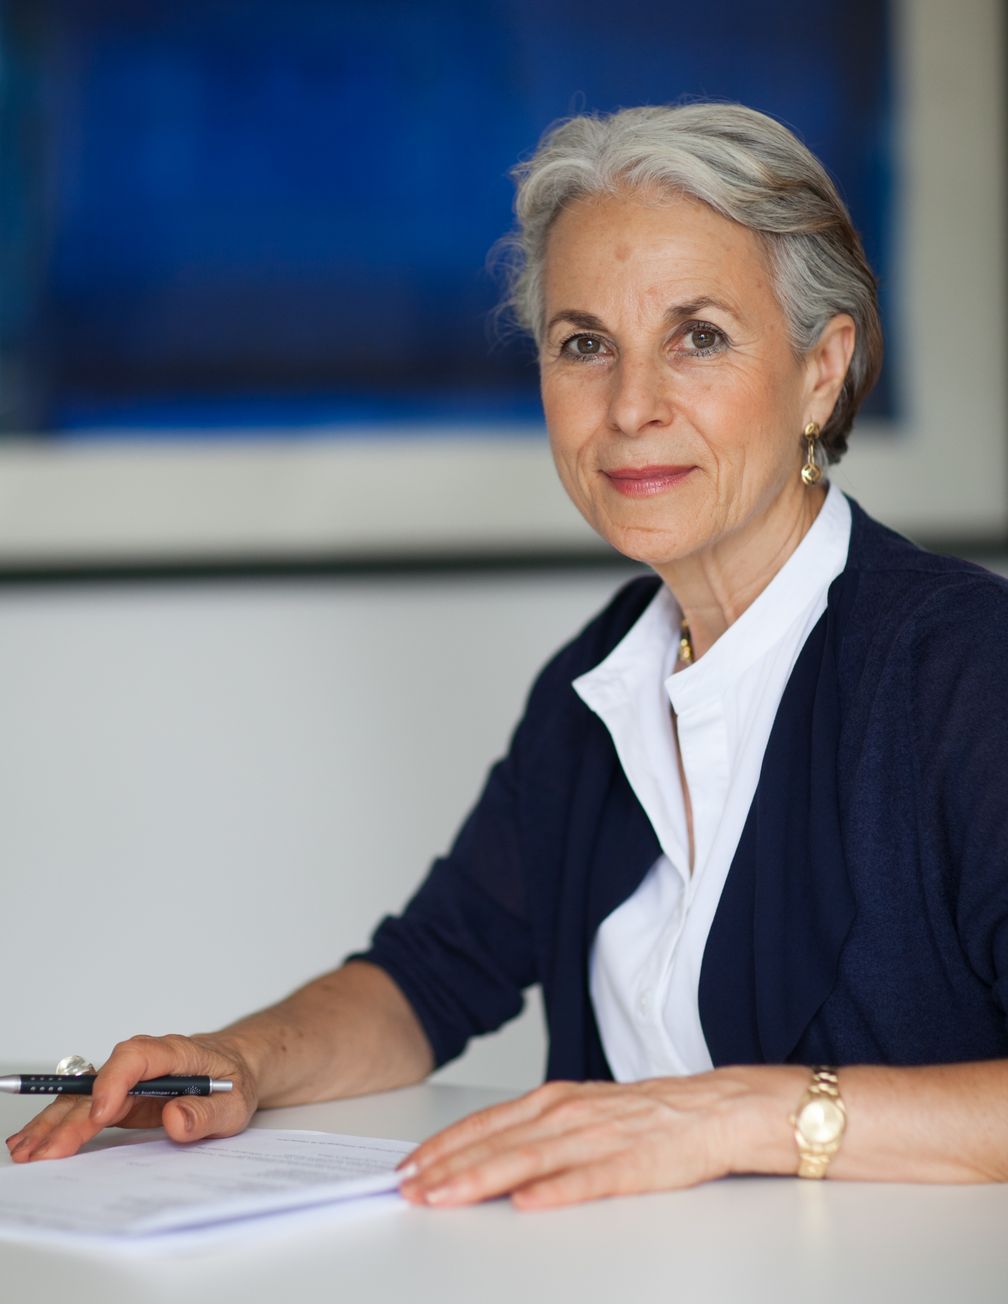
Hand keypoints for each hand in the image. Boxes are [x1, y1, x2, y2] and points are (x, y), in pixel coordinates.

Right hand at [4, 1033, 258, 1162]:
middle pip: (100, 1081)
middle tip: (48, 1151)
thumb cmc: (237, 1080)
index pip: (137, 1056)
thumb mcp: (237, 1103)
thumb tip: (176, 1119)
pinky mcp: (122, 1098)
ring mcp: (131, 1080)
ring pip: (85, 1096)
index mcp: (176, 1053)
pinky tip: (36, 1141)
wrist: (241, 1067)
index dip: (114, 1083)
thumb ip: (208, 1112)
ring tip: (28, 1151)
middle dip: (71, 1116)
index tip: (101, 1114)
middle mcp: (146, 1062)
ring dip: (55, 1122)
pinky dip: (61, 1125)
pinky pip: (87, 1109)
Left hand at [400, 1069, 801, 1209]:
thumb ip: (537, 1131)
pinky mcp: (632, 1165)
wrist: (716, 1110)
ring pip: (528, 1160)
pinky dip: (554, 1192)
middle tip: (408, 1190)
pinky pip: (587, 1181)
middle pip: (497, 1143)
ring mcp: (599, 1137)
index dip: (442, 1147)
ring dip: (481, 1179)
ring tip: (445, 1197)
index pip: (485, 1124)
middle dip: (447, 1168)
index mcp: (554, 1100)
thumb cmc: (647, 1117)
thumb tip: (485, 1158)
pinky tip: (527, 1205)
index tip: (407, 1168)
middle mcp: (569, 1113)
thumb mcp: (582, 1112)